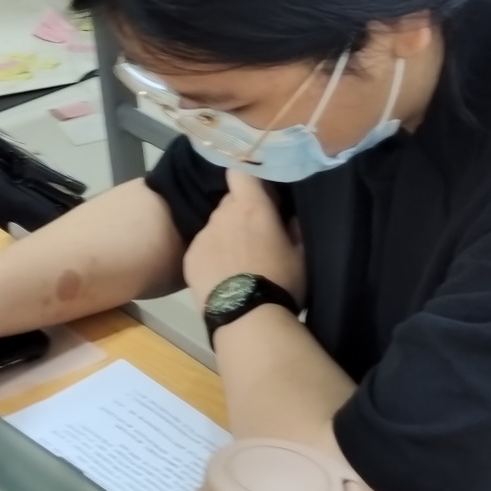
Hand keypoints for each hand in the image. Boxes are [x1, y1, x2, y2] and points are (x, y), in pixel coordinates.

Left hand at [184, 171, 305, 309]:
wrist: (247, 319)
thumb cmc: (281, 282)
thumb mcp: (301, 254)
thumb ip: (294, 226)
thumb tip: (288, 213)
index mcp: (252, 207)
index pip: (241, 171)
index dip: (249, 177)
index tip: (261, 192)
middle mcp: (223, 214)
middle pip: (230, 201)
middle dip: (241, 212)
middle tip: (255, 235)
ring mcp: (203, 236)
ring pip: (216, 225)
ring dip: (226, 234)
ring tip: (237, 262)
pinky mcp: (189, 257)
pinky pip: (203, 246)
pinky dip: (212, 254)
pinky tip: (222, 275)